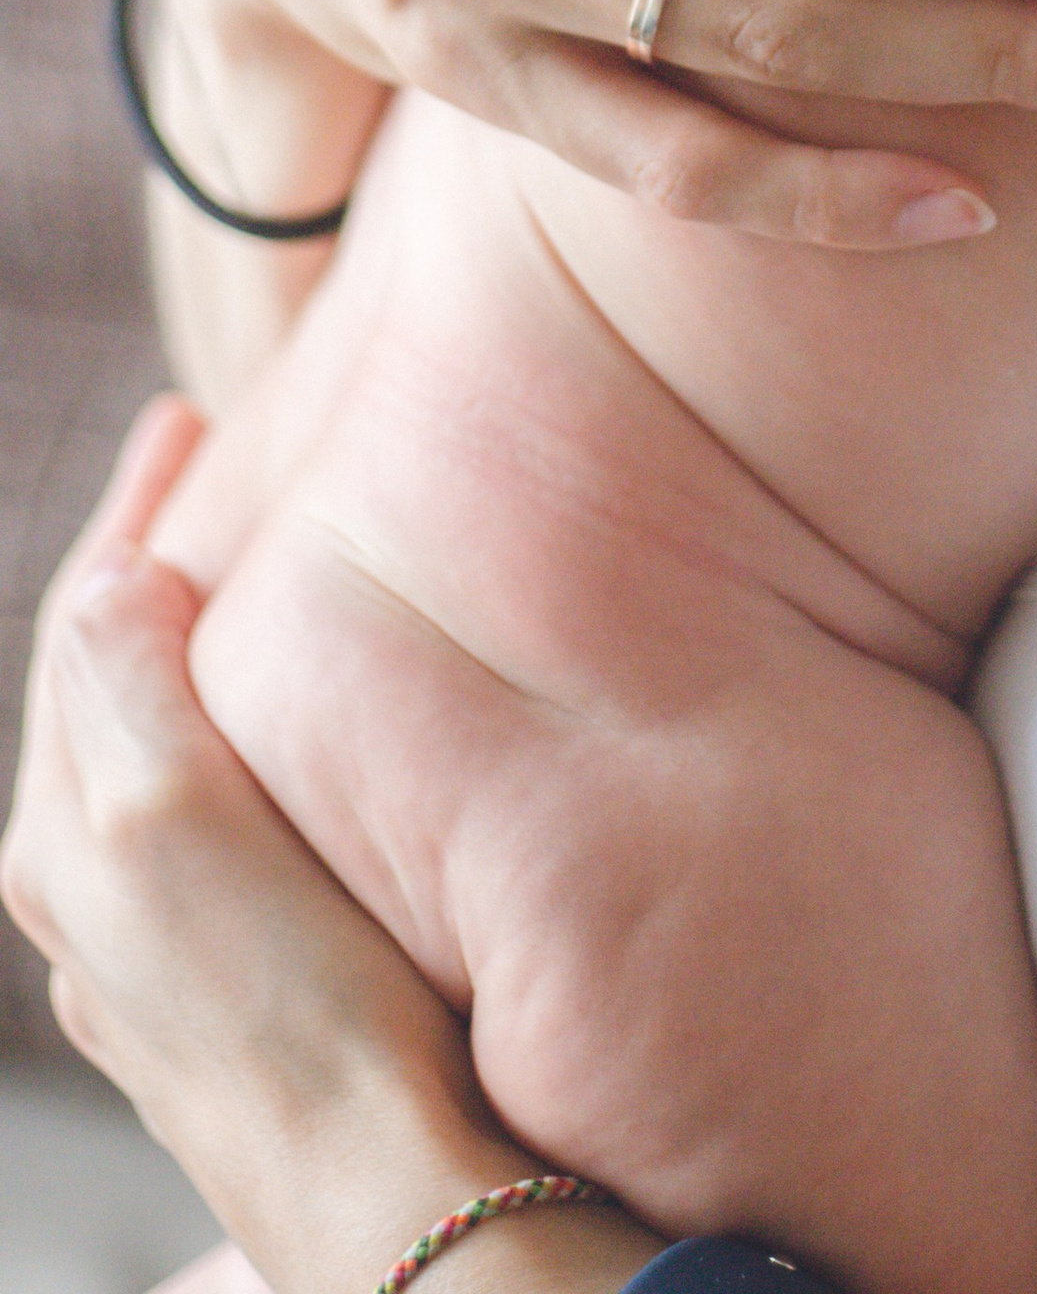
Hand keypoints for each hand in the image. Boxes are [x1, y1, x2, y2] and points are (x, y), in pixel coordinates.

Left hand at [2, 403, 655, 1293]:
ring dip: (186, 651)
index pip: (82, 627)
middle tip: (209, 459)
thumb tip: (116, 581)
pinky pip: (206, 817)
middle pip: (102, 686)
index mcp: (67, 843)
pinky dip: (229, 732)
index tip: (189, 417)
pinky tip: (284, 729)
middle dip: (148, 569)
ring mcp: (162, 952)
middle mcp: (92, 902)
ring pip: (151, 753)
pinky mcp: (235, 991)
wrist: (394, 1196)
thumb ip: (127, 690)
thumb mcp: (175, 822)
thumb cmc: (293, 1017)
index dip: (134, 512)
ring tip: (249, 569)